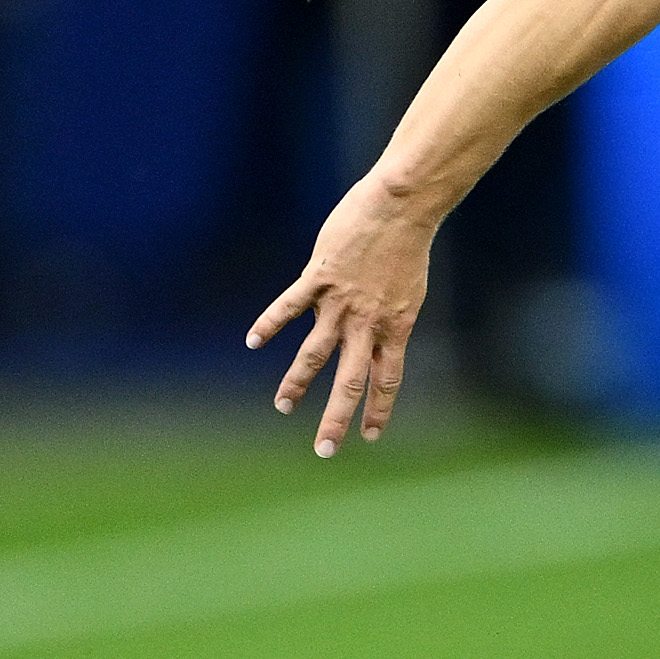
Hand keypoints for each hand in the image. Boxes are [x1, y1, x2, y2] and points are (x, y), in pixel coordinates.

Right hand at [246, 177, 438, 456]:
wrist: (402, 208)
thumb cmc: (406, 244)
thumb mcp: (405, 290)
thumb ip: (385, 314)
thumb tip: (366, 329)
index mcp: (395, 327)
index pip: (387, 379)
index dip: (378, 409)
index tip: (369, 436)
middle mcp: (369, 322)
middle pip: (351, 380)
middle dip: (336, 418)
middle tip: (325, 450)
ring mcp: (343, 302)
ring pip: (316, 352)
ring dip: (298, 382)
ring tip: (284, 406)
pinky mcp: (320, 278)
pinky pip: (290, 307)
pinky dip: (270, 324)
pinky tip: (253, 342)